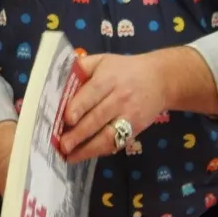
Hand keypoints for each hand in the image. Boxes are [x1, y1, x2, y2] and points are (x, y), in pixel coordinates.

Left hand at [57, 51, 182, 161]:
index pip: (92, 93)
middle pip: (98, 117)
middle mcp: (120, 98)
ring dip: (88, 148)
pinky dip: (100, 151)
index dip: (79, 107)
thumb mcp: (102, 60)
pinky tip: (85, 155)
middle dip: (79, 134)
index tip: (66, 119)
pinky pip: (117, 143)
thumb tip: (57, 82)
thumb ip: (81, 67)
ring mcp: (129, 116)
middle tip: (62, 145)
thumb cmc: (124, 69)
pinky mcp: (135, 129)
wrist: (160, 80)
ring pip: (108, 135)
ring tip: (71, 156)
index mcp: (109, 78)